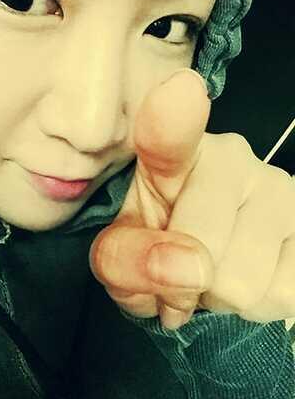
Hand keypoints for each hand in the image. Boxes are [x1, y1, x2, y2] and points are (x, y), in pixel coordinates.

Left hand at [89, 69, 294, 328]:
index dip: (172, 119)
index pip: (170, 134)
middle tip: (178, 269)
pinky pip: (284, 293)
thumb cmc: (155, 247)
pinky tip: (249, 275)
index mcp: (170, 154)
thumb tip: (188, 268)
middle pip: (201, 247)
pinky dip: (258, 306)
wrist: (207, 260)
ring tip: (213, 271)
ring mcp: (280, 188)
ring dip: (219, 297)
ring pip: (242, 282)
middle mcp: (232, 157)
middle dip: (181, 283)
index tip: (181, 92)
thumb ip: (126, 260)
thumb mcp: (120, 256)